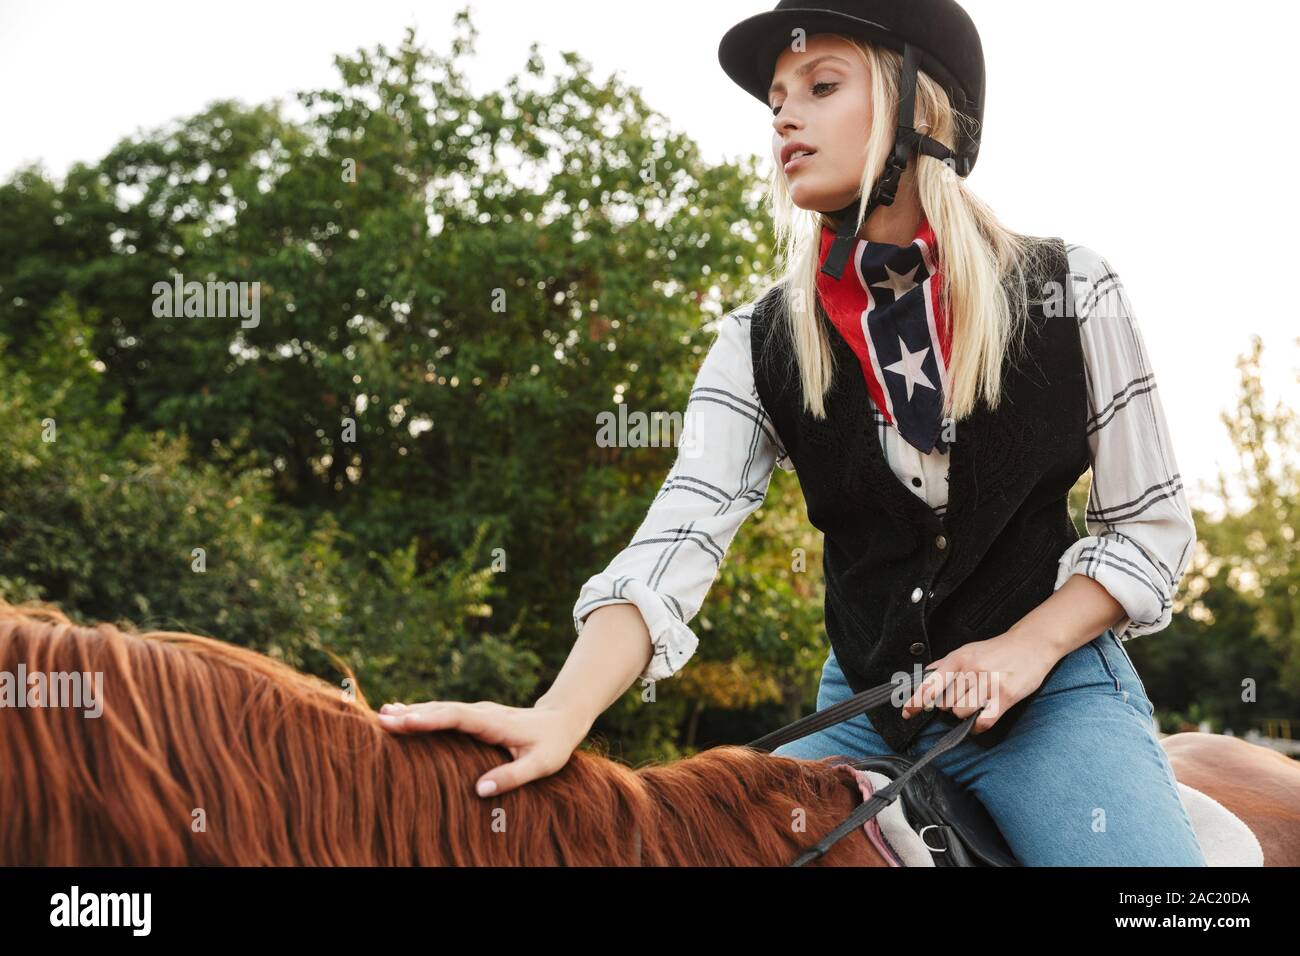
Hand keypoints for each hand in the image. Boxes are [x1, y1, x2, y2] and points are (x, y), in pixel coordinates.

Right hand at [377, 699, 588, 797]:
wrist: (562, 719)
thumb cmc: (552, 744)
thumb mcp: (540, 764)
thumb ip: (512, 777)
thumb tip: (479, 791)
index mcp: (494, 722)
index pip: (457, 718)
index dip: (430, 719)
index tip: (405, 721)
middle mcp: (481, 712)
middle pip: (442, 710)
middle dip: (412, 715)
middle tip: (380, 720)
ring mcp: (477, 712)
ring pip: (440, 709)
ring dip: (412, 711)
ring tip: (382, 715)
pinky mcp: (474, 716)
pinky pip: (444, 713)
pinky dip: (421, 713)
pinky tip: (401, 713)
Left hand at [900, 630, 1059, 733]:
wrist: (1031, 644)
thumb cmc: (997, 650)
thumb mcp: (967, 651)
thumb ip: (945, 665)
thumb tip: (925, 675)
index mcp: (958, 659)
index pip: (930, 684)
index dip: (916, 701)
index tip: (906, 713)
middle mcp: (971, 671)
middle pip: (945, 703)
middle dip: (950, 704)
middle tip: (965, 695)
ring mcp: (988, 684)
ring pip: (961, 713)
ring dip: (965, 713)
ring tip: (976, 702)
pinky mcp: (1005, 697)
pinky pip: (982, 721)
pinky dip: (977, 726)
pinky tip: (980, 719)